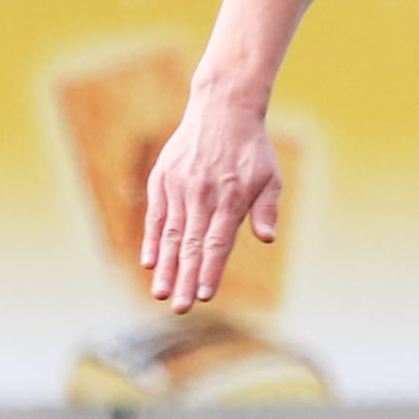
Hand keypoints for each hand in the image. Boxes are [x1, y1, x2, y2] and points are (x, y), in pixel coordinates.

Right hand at [140, 85, 280, 310]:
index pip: (218, 243)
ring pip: (171, 234)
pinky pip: (156, 216)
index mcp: (231, 198)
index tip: (205, 295)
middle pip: (192, 245)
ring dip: (165, 266)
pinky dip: (152, 240)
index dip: (211, 270)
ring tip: (161, 293)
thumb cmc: (251, 149)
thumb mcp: (269, 176)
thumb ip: (267, 208)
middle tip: (181, 308)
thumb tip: (268, 238)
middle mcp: (202, 195)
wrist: (222, 110)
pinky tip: (149, 263)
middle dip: (186, 279)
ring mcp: (179, 187)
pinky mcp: (162, 179)